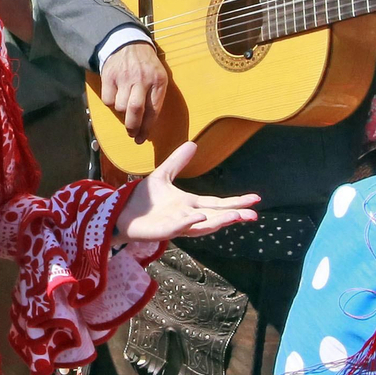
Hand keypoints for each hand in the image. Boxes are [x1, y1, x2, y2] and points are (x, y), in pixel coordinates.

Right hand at [100, 42, 168, 142]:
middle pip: (135, 110)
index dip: (146, 128)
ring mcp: (124, 77)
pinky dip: (111, 103)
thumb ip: (155, 98)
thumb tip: (147, 126)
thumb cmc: (146, 66)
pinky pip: (108, 100)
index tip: (141, 139)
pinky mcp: (109, 76)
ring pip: (120, 107)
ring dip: (122, 113)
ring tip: (125, 108)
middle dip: (132, 127)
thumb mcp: (159, 77)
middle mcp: (142, 79)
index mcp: (158, 81)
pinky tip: (116, 96)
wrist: (128, 43)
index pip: (153, 111)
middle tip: (131, 133)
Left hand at [113, 142, 259, 242]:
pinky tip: (201, 217)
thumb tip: (193, 144)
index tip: (255, 199)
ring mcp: (176, 225)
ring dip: (219, 221)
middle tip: (254, 215)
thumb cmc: (143, 199)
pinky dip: (190, 224)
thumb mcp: (162, 175)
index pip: (216, 203)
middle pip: (215, 217)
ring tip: (236, 216)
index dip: (235, 202)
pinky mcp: (162, 231)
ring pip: (202, 226)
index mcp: (189, 205)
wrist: (120, 211)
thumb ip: (177, 162)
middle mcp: (187, 217)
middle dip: (234, 215)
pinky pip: (179, 228)